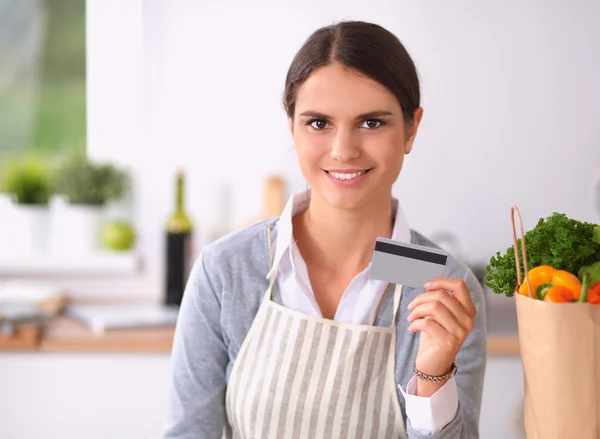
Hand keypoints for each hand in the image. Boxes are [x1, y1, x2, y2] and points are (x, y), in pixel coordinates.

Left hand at [406, 277, 475, 395]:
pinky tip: (412, 328)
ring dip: (416, 310)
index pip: (459, 285)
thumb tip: (429, 285)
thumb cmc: (435, 336)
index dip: (440, 281)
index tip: (426, 286)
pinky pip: (427, 323)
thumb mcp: (439, 315)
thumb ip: (439, 300)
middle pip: (441, 295)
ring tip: (411, 317)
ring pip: (434, 307)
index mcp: (468, 310)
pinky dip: (415, 323)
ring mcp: (459, 332)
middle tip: (411, 307)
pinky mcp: (447, 342)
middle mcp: (468, 320)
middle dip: (421, 298)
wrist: (433, 364)